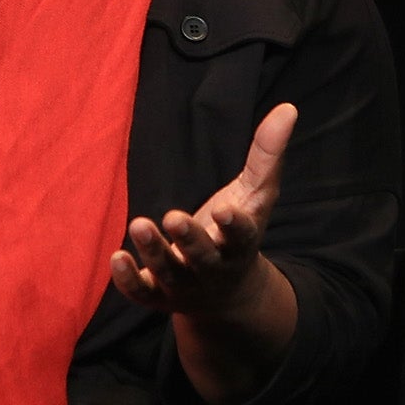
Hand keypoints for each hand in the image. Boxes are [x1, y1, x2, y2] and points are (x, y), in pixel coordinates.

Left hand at [113, 101, 296, 317]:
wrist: (225, 296)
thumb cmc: (237, 234)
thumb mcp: (256, 196)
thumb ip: (267, 156)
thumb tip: (288, 108)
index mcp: (241, 245)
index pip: (242, 237)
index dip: (234, 225)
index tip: (225, 210)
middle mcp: (213, 269)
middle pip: (203, 258)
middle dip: (190, 240)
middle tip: (174, 217)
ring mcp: (184, 285)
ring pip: (169, 272)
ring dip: (153, 251)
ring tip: (138, 224)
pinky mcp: (157, 295)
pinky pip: (141, 292)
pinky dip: (128, 280)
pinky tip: (116, 257)